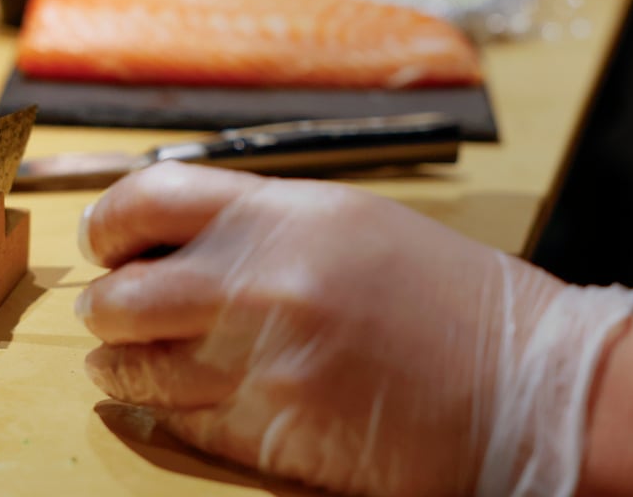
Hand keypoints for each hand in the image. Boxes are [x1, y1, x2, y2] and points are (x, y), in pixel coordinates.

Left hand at [75, 164, 632, 495]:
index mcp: (282, 216)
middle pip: (123, 293)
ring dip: (120, 361)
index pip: (146, 198)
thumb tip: (175, 233)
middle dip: (106, 303)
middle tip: (109, 307)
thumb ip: (258, 221)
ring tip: (121, 357)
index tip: (106, 240)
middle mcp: (260, 282)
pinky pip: (181, 420)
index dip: (109, 221)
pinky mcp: (273, 433)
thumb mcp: (349, 222)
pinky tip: (166, 397)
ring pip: (138, 365)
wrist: (527, 385)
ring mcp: (262, 362)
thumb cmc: (447, 298)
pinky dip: (162, 408)